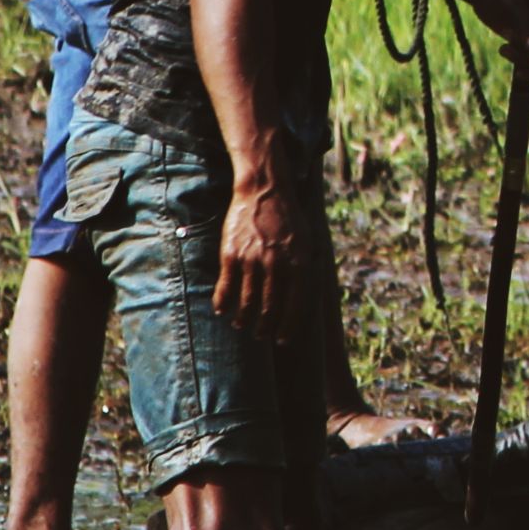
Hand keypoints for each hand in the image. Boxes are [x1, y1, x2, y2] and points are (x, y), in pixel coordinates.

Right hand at [212, 168, 313, 341]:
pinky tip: (221, 310)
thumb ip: (307, 267)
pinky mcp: (232, 254)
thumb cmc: (288, 217)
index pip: (296, 303)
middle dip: (265, 326)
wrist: (264, 190)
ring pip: (247, 301)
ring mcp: (253, 259)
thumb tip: (307, 296)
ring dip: (244, 318)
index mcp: (301, 261)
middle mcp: (277, 263)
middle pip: (270, 306)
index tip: (282, 339)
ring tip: (241, 326)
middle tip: (261, 336)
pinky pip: (226, 286)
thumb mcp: (307, 240)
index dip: (288, 325)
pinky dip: (223, 302)